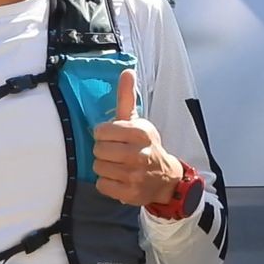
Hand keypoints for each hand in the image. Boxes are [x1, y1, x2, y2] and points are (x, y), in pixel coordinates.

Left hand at [92, 70, 182, 205]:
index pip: (101, 131)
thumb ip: (128, 97)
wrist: (165, 178)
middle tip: (116, 153)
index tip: (115, 138)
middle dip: (104, 152)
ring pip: (98, 168)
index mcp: (140, 132)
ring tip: (119, 166)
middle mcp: (139, 153)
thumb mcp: (139, 122)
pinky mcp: (130, 193)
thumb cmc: (146, 146)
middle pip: (98, 150)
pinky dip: (108, 183)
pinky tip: (120, 179)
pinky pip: (102, 185)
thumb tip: (127, 71)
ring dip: (105, 168)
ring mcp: (135, 175)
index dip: (104, 135)